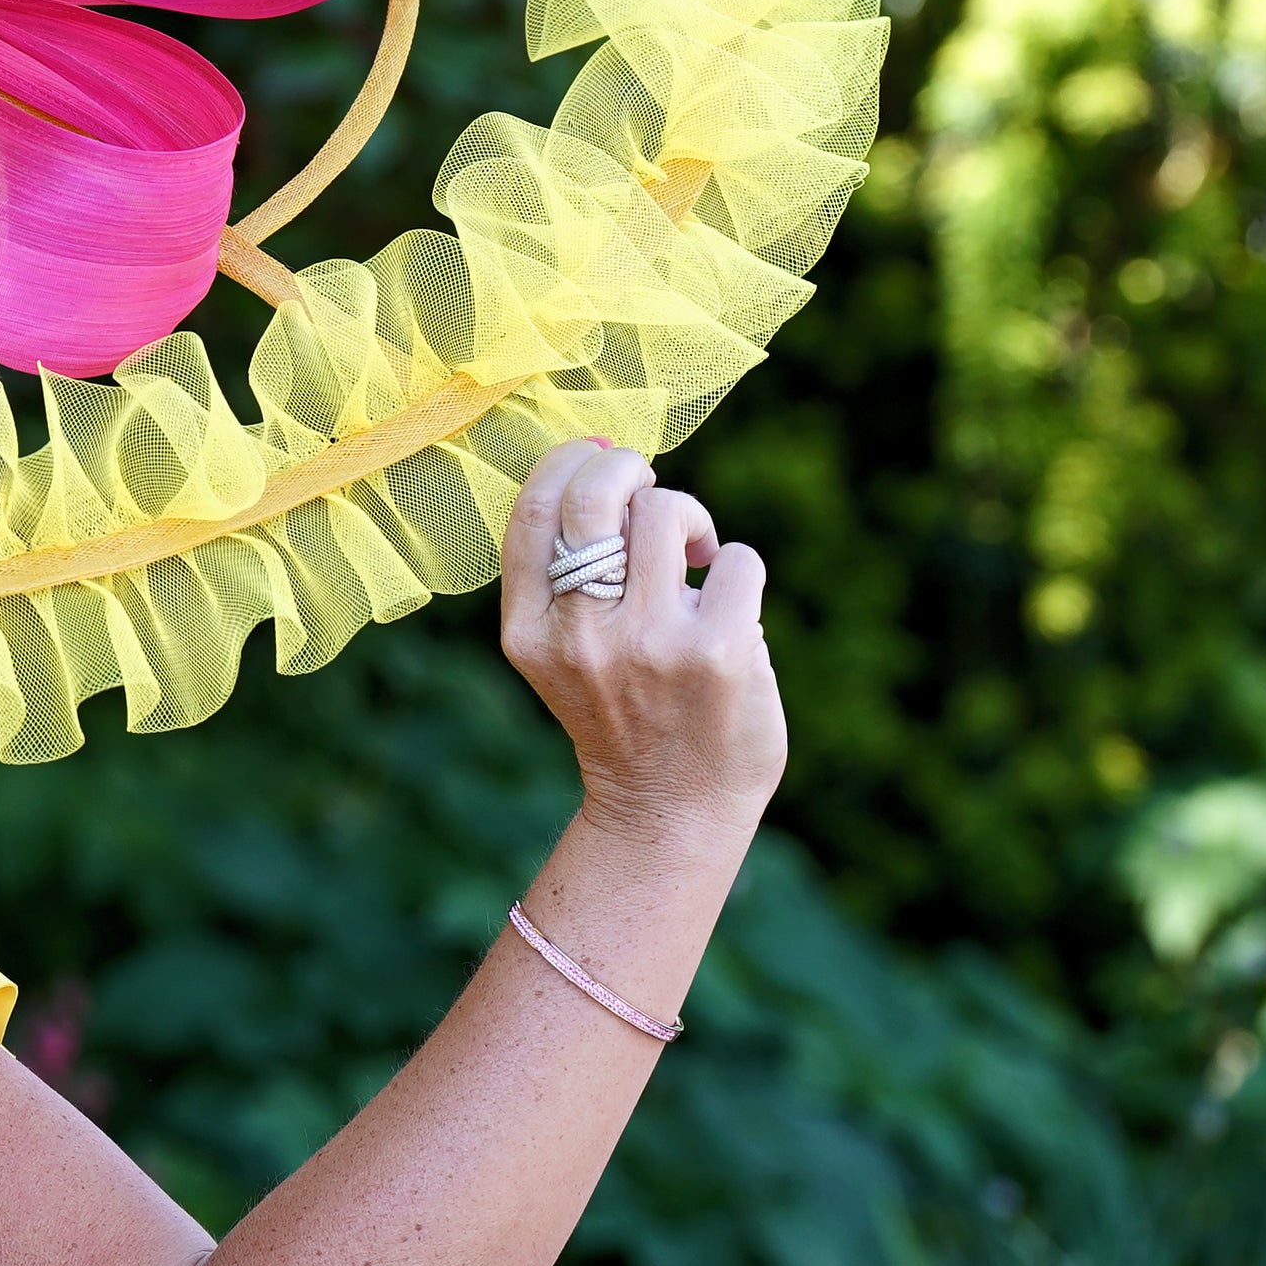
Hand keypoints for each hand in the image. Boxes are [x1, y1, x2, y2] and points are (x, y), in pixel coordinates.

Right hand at [498, 439, 782, 842]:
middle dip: (630, 469)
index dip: (570, 462)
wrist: (669, 810)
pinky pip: (735, 559)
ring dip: (689, 520)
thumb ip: (565, 573)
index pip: (535, 509)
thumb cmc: (622, 712)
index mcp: (529, 631)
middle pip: (596, 495)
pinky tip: (727, 610)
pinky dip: (735, 569)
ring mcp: (650, 644)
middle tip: (648, 492)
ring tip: (695, 558)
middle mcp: (581, 635)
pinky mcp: (717, 652)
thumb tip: (600, 455)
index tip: (600, 463)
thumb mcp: (561, 651)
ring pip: (667, 512)